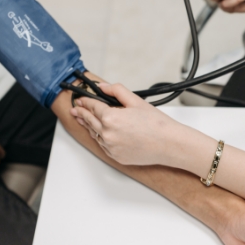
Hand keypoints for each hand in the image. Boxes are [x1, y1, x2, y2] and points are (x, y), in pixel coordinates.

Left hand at [69, 83, 194, 166]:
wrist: (169, 144)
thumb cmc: (157, 124)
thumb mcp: (136, 101)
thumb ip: (116, 90)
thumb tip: (103, 87)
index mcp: (111, 118)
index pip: (92, 107)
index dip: (85, 101)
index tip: (81, 99)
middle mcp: (108, 134)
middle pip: (90, 121)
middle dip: (82, 114)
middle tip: (75, 110)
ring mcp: (111, 147)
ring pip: (95, 134)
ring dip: (89, 126)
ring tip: (84, 120)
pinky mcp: (116, 157)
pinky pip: (103, 146)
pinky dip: (100, 138)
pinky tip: (100, 133)